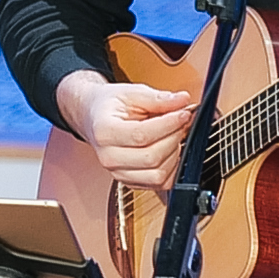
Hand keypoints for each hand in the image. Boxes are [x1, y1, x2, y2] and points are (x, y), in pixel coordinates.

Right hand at [50, 66, 189, 185]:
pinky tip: (170, 149)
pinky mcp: (131, 182)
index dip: (169, 124)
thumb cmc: (110, 106)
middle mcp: (108, 157)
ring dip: (175, 154)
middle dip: (174, 137)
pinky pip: (160, 184)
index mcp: (105, 132)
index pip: (142, 135)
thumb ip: (158, 98)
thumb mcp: (132, 93)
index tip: (183, 113)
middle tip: (181, 121)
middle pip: (152, 157)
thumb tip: (182, 100)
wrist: (95, 117)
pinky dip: (172, 168)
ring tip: (173, 134)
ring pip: (158, 174)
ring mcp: (118, 173)